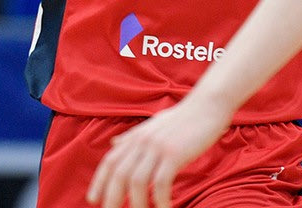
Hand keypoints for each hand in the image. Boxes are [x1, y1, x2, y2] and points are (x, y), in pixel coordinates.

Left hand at [86, 96, 232, 207]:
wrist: (208, 104)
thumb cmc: (183, 116)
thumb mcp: (154, 123)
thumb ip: (133, 136)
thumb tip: (114, 143)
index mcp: (136, 136)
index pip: (110, 161)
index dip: (99, 182)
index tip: (93, 199)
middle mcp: (142, 141)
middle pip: (119, 174)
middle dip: (112, 198)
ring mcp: (157, 147)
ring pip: (137, 181)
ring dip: (137, 204)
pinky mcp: (174, 153)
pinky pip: (160, 182)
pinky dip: (160, 200)